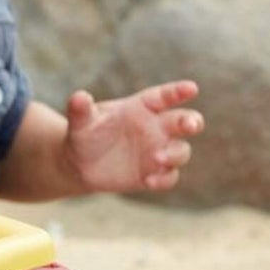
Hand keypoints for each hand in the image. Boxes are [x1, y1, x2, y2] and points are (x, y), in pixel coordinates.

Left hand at [63, 80, 203, 193]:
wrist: (79, 164)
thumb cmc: (85, 134)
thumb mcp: (81, 122)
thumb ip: (81, 110)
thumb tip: (78, 97)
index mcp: (143, 106)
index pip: (165, 96)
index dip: (178, 91)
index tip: (191, 88)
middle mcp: (156, 127)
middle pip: (184, 121)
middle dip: (191, 121)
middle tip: (190, 125)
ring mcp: (158, 150)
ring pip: (181, 150)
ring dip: (175, 153)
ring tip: (157, 157)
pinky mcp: (154, 173)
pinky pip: (168, 177)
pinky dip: (163, 179)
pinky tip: (148, 180)